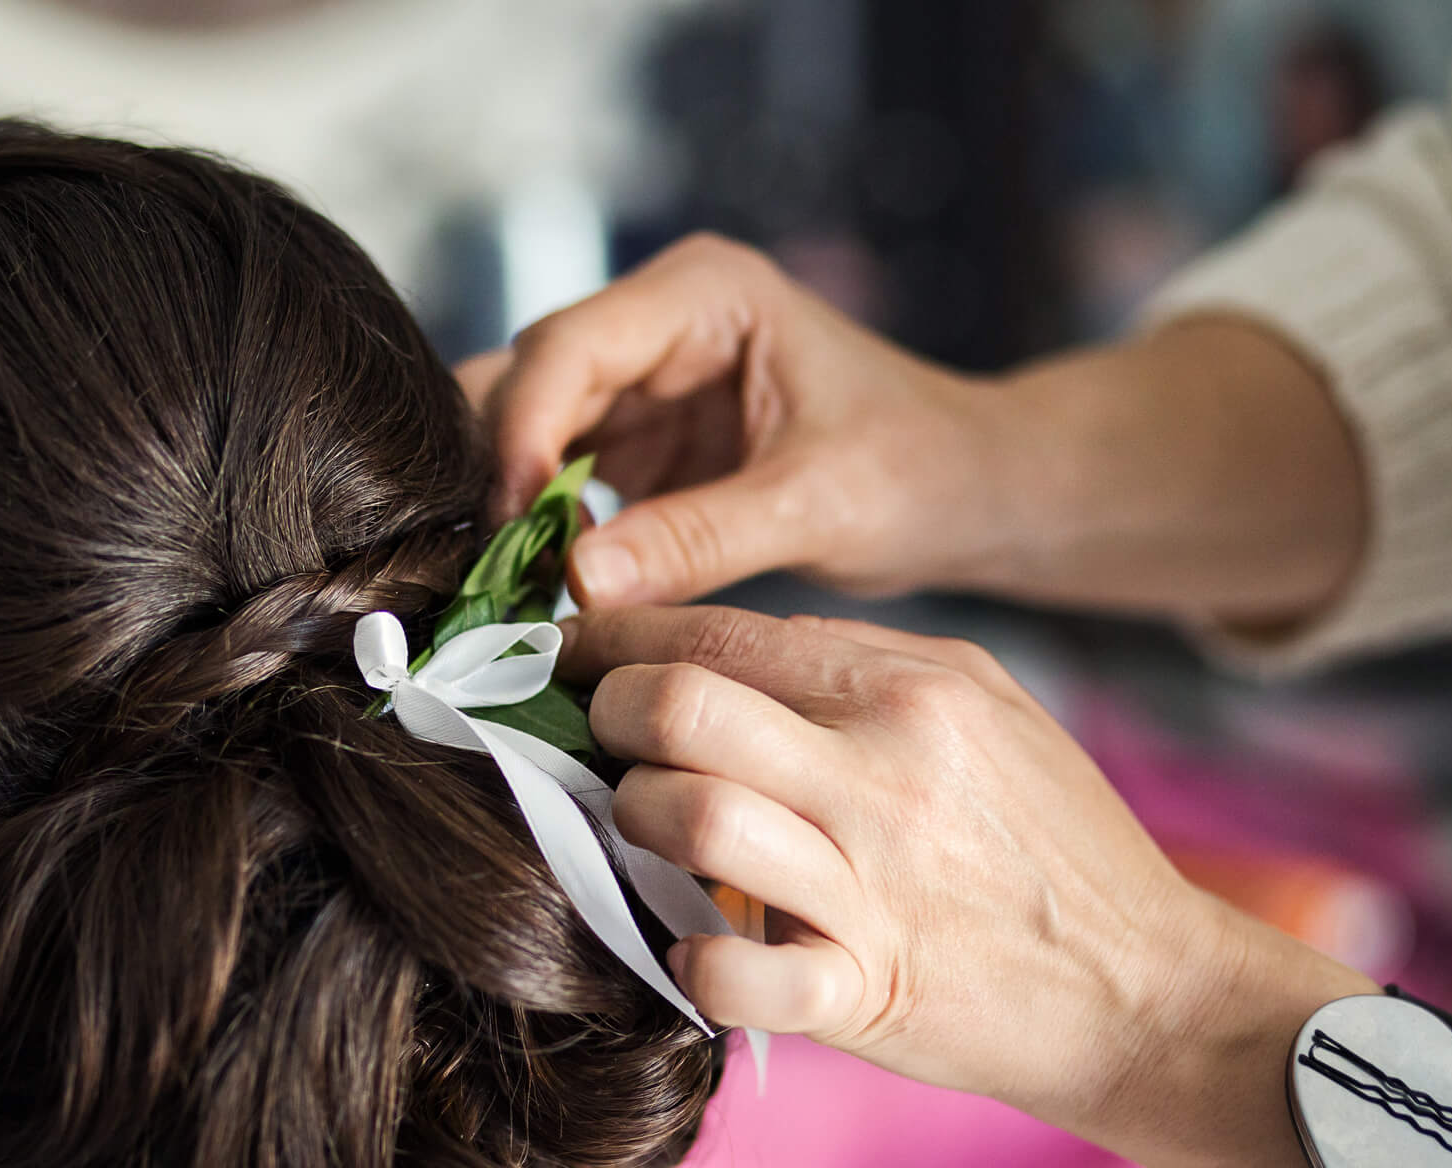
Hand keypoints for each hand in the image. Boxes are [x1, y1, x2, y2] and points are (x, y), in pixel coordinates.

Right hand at [461, 234, 1019, 607]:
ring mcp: (640, 384)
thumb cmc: (918, 470)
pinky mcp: (636, 445)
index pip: (571, 346)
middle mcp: (657, 324)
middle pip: (526, 380)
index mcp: (705, 294)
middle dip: (497, 468)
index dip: (523, 431)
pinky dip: (538, 533)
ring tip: (507, 586)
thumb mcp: (815, 505)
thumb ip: (697, 539)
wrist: (966, 492)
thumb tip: (576, 582)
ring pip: (523, 432)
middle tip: (485, 564)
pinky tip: (537, 589)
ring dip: (509, 506)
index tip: (513, 522)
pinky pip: (554, 482)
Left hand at [560, 603, 1371, 1140]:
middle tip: (598, 739)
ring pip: (691, 816)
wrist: (1147, 988)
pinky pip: (731, 970)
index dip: (618, 638)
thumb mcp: (983, 709)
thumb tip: (721, 646)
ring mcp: (873, 886)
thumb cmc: (1049, 842)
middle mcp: (884, 774)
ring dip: (636, 822)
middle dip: (607, 716)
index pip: (720, 633)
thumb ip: (858, 668)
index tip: (577, 655)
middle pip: (679, 705)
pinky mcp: (866, 990)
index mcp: (909, 689)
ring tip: (648, 832)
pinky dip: (687, 958)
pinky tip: (690, 944)